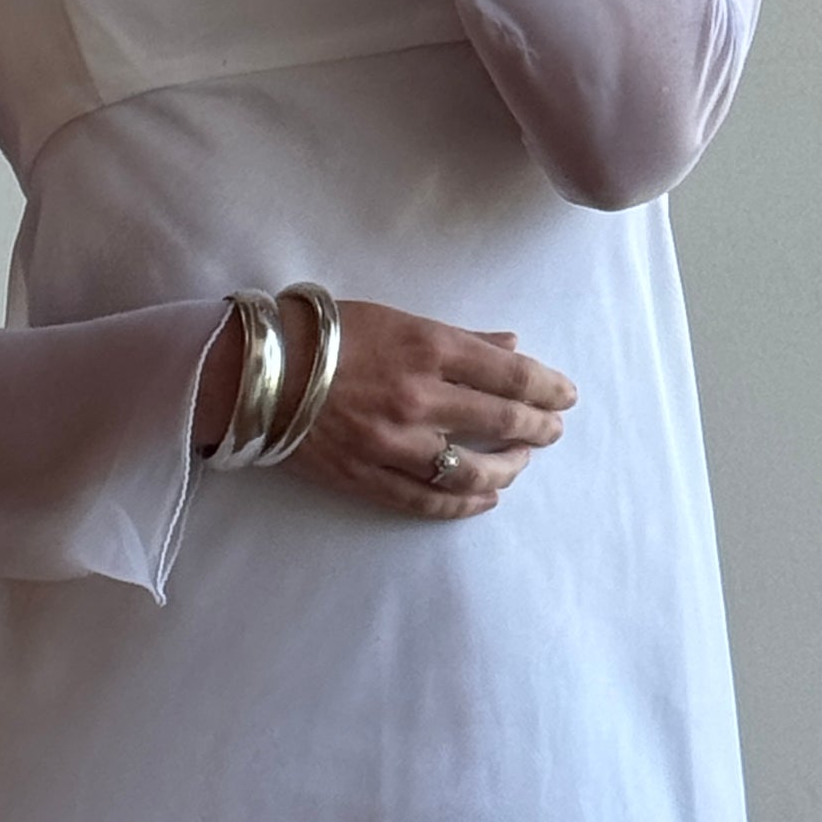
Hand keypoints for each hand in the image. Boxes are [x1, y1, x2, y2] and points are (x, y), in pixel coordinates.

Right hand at [201, 295, 577, 519]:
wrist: (254, 371)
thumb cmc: (325, 333)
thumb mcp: (396, 319)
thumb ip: (459, 339)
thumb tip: (512, 349)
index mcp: (427, 348)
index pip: (510, 374)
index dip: (547, 387)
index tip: (566, 395)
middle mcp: (418, 397)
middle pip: (501, 420)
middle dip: (538, 427)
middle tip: (553, 429)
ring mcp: (394, 443)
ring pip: (472, 469)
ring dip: (508, 468)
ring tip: (521, 462)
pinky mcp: (368, 477)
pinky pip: (429, 499)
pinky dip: (464, 502)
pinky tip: (484, 497)